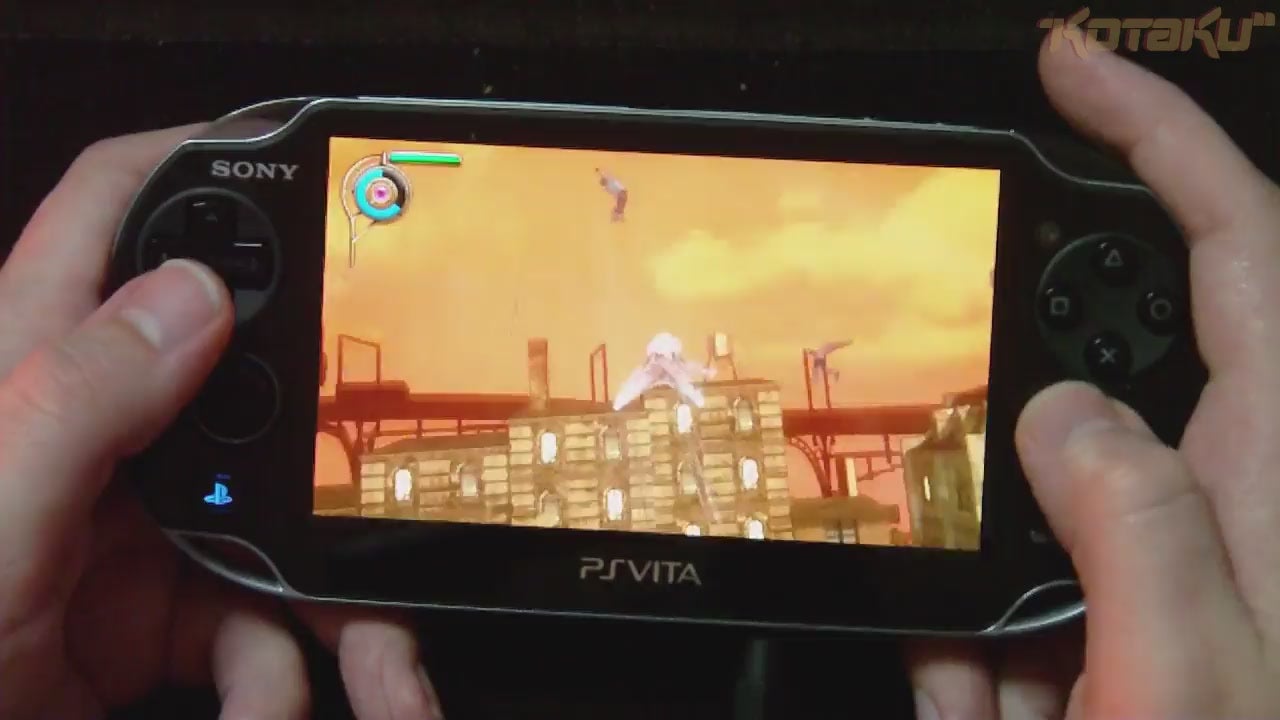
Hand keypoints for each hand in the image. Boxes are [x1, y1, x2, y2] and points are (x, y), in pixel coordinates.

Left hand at [0, 128, 443, 718]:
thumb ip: (74, 406)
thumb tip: (196, 292)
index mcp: (35, 370)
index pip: (116, 215)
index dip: (204, 158)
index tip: (309, 160)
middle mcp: (98, 432)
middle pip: (249, 375)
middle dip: (334, 436)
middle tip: (399, 474)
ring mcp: (141, 524)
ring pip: (283, 521)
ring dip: (342, 605)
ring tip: (382, 674)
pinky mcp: (163, 611)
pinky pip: (262, 624)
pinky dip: (283, 680)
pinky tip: (270, 713)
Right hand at [907, 34, 1279, 719]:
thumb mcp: (1188, 692)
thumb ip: (1137, 534)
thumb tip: (1061, 413)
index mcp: (1271, 485)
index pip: (1239, 250)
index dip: (1158, 140)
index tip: (1070, 66)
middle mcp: (1218, 510)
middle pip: (1085, 395)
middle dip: (997, 452)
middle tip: (972, 549)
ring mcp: (1149, 573)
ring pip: (1018, 520)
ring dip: (979, 608)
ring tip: (1004, 708)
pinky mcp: (1099, 625)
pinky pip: (999, 605)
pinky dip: (971, 662)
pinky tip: (992, 718)